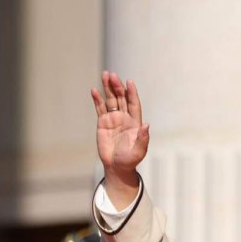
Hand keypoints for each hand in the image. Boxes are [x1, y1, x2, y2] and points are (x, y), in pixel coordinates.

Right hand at [90, 70, 148, 205]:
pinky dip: (97, 99)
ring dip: (108, 88)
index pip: (134, 104)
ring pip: (110, 100)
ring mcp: (113, 119)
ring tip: (105, 75)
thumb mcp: (139, 151)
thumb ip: (143, 138)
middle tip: (112, 74)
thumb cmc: (130, 160)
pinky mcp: (103, 123)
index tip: (129, 82)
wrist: (117, 166)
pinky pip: (100, 108)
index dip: (132, 93)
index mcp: (134, 123)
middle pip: (121, 98)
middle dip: (117, 86)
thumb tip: (146, 125)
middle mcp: (124, 118)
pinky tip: (94, 90)